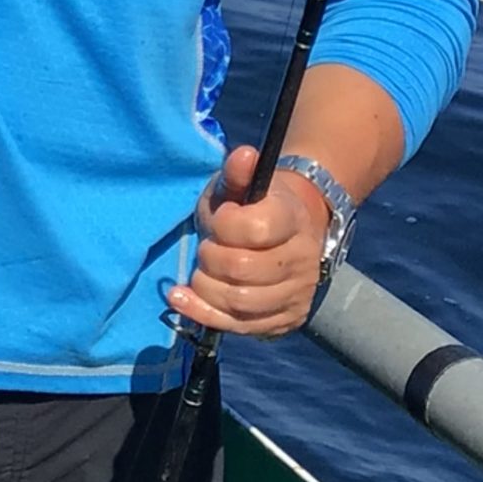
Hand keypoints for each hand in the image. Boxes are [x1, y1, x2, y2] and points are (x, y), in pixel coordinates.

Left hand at [167, 146, 331, 340]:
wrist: (289, 236)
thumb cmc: (253, 207)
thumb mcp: (241, 185)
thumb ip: (237, 173)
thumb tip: (244, 154)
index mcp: (293, 221)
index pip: (255, 229)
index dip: (226, 225)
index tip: (220, 219)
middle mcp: (302, 261)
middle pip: (241, 269)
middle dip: (210, 257)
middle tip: (208, 247)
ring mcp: (296, 295)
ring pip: (239, 302)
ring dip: (206, 286)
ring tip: (202, 271)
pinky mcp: (283, 322)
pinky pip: (237, 326)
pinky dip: (202, 313)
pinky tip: (181, 298)